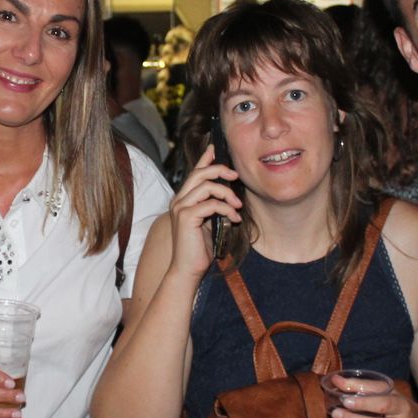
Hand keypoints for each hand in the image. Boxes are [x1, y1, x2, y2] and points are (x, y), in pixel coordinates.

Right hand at [166, 144, 240, 278]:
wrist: (188, 270)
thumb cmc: (199, 249)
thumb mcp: (208, 222)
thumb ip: (212, 206)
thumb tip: (226, 193)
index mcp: (183, 199)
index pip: (195, 172)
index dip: (205, 158)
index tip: (215, 147)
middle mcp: (179, 200)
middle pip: (200, 173)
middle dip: (220, 170)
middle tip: (236, 176)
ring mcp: (181, 208)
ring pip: (207, 186)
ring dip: (227, 194)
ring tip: (238, 206)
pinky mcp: (187, 217)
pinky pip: (211, 204)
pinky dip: (226, 209)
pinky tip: (233, 219)